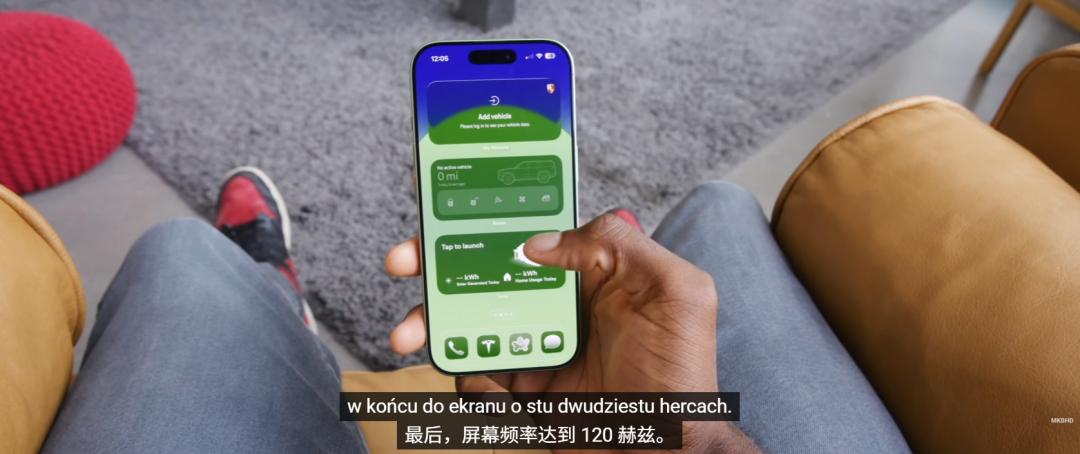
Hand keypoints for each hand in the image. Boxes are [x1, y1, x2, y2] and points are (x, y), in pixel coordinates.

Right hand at [385, 214, 758, 451]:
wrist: (669, 451)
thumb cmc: (681, 373)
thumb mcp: (675, 291)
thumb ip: (616, 247)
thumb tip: (538, 242)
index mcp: (590, 275)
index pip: (530, 235)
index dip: (487, 219)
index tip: (444, 210)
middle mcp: (558, 308)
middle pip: (486, 276)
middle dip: (437, 266)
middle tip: (403, 263)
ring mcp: (537, 350)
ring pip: (470, 327)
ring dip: (431, 324)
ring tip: (407, 333)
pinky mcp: (524, 394)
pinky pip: (478, 381)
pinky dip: (465, 378)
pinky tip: (473, 377)